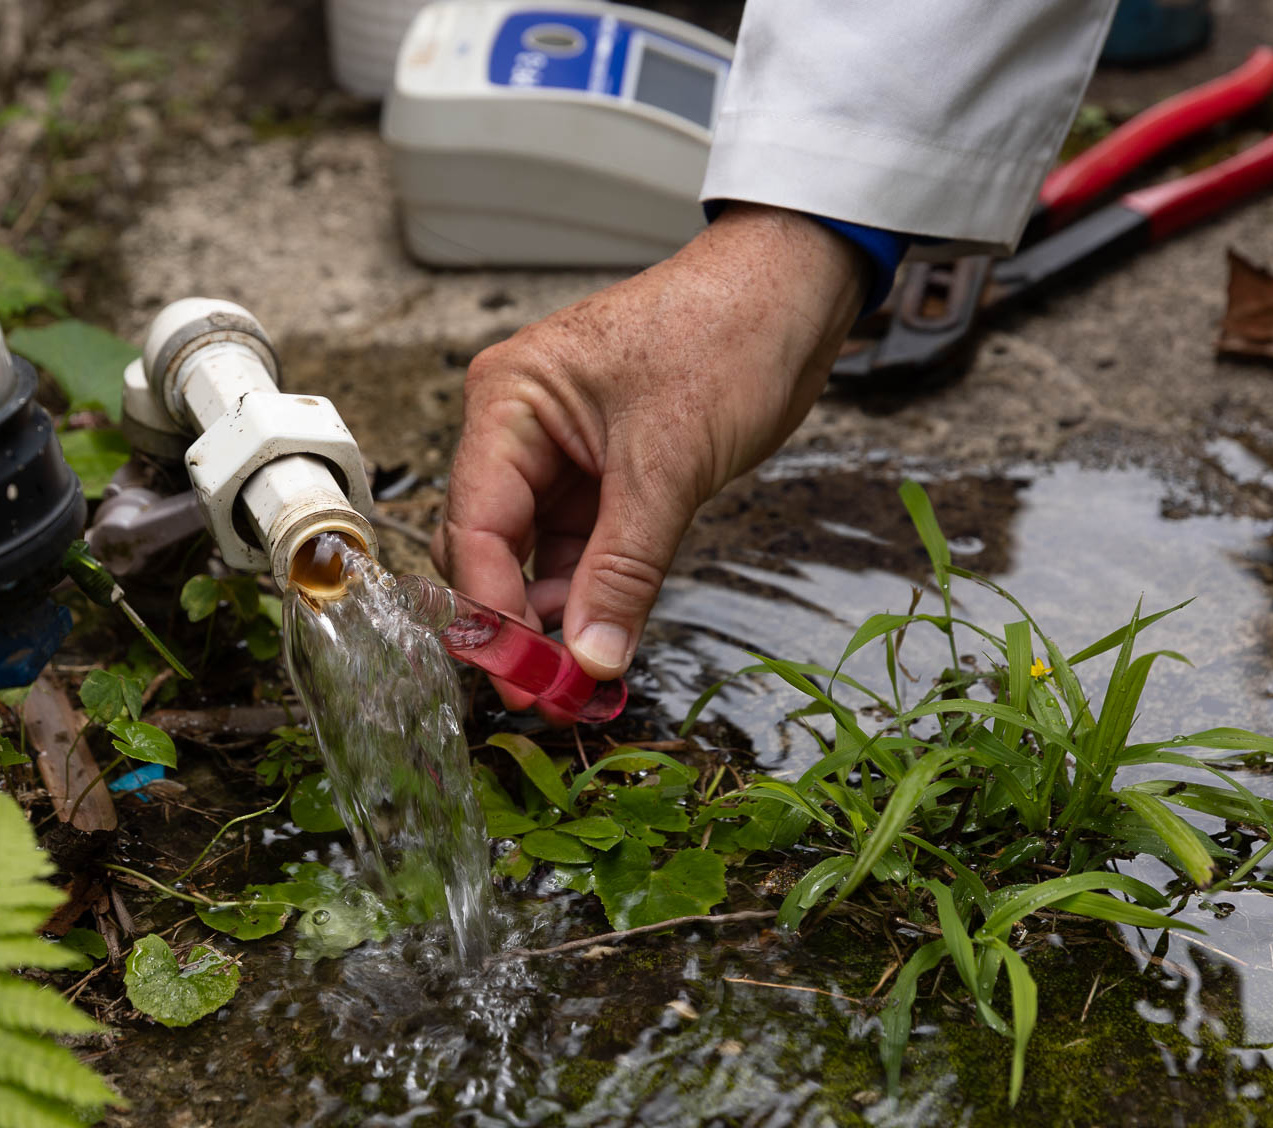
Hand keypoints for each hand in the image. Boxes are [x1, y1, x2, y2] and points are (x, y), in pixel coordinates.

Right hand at [431, 203, 866, 705]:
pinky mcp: (600, 476)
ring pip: (533, 556)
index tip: (522, 679)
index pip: (477, 526)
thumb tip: (591, 657)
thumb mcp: (671, 463)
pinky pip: (578, 550)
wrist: (795, 290)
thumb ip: (624, 570)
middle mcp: (517, 427)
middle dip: (516, 622)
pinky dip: (589, 595)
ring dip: (555, 617)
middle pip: (490, 547)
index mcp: (508, 400)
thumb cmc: (728, 332)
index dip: (494, 612)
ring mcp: (557, 454)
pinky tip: (604, 639)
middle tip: (549, 692)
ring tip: (582, 678)